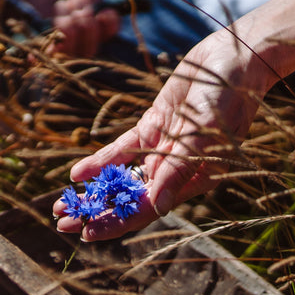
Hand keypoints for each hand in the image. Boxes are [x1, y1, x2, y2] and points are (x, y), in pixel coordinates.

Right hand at [0, 0, 119, 56]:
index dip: (36, 59)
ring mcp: (73, 26)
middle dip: (69, 38)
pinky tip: (103, 12)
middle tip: (63, 6)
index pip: (31, 55)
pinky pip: (106, 32)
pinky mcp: (93, 15)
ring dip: (85, 27)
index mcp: (22, 26)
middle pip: (66, 58)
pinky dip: (107, 25)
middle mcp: (49, 33)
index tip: (35, 54)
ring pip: (87, 47)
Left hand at [53, 31, 279, 239]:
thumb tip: (156, 207)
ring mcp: (161, 151)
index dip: (116, 223)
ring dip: (92, 192)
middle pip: (127, 200)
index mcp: (191, 183)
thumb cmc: (229, 100)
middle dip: (95, 213)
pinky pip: (121, 152)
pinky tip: (76, 174)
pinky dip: (99, 162)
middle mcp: (173, 172)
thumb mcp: (203, 136)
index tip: (87, 234)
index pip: (146, 211)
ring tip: (62, 206)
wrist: (233, 61)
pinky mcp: (151, 129)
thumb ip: (177, 170)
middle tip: (63, 224)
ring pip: (120, 179)